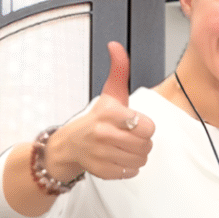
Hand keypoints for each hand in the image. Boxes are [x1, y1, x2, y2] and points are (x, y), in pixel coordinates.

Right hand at [52, 42, 154, 179]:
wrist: (71, 144)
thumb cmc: (97, 118)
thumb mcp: (110, 94)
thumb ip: (119, 70)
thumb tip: (115, 45)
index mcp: (109, 114)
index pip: (147, 127)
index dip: (145, 126)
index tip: (134, 124)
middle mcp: (103, 134)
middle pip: (146, 145)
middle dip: (142, 141)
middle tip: (129, 136)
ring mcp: (101, 154)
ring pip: (141, 159)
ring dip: (137, 154)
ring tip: (124, 147)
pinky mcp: (102, 171)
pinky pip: (131, 172)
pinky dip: (128, 167)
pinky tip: (117, 157)